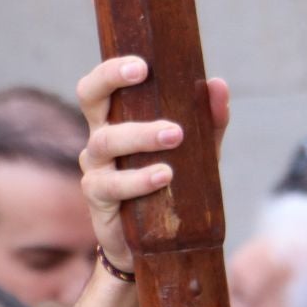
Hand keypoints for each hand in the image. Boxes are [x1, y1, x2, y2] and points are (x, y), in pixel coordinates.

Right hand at [73, 55, 231, 272]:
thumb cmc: (171, 187)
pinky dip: (139, 178)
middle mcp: (100, 138)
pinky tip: (163, 175)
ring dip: (140, 134)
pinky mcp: (98, 199)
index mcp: (117, 120)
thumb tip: (218, 84)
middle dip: (111, 79)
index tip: (142, 62)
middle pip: (88, 97)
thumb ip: (208, 122)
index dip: (113, 68)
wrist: (153, 244)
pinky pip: (113, 184)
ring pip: (105, 141)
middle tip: (143, 73)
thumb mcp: (194, 152)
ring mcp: (96, 168)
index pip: (103, 84)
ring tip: (174, 135)